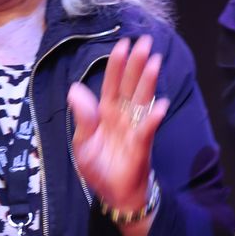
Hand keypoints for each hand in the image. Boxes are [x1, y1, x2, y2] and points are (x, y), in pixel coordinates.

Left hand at [68, 36, 168, 219]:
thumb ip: (82, 117)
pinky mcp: (142, 144)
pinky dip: (154, 118)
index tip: (123, 44)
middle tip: (146, 41)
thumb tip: (75, 88)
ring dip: (148, 81)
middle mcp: (122, 115)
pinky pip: (148, 129)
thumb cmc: (98, 167)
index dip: (117, 64)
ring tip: (155, 62)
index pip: (112, 83)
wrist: (114, 194)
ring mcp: (134, 127)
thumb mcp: (82, 143)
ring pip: (142, 99)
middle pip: (130, 85)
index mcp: (105, 112)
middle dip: (137, 63)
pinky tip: (160, 106)